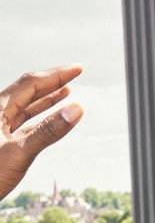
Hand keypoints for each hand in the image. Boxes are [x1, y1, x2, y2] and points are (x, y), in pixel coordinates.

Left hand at [0, 65, 84, 200]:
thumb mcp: (19, 153)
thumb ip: (48, 131)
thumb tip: (77, 109)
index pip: (31, 83)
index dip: (56, 75)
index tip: (78, 69)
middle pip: (27, 91)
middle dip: (52, 82)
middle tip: (75, 74)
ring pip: (25, 108)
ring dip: (46, 99)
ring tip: (66, 92)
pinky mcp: (0, 143)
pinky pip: (23, 124)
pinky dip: (39, 119)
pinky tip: (48, 120)